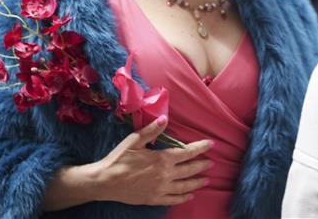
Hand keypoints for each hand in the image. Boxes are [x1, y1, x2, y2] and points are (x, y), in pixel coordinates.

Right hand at [94, 116, 213, 206]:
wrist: (104, 182)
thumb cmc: (119, 159)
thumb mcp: (134, 140)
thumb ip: (152, 130)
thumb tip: (165, 118)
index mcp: (162, 159)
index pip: (187, 152)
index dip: (200, 148)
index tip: (211, 144)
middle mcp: (165, 175)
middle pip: (189, 170)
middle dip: (202, 165)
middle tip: (212, 163)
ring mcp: (160, 189)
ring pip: (184, 186)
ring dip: (197, 182)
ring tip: (206, 180)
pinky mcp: (154, 199)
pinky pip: (173, 199)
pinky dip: (184, 197)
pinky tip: (190, 195)